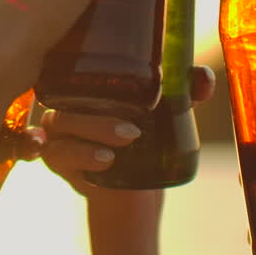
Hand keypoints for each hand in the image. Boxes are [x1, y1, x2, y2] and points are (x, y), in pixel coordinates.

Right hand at [30, 65, 216, 197]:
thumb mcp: (169, 112)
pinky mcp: (57, 160)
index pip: (75, 66)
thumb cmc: (147, 138)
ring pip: (59, 125)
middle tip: (132, 132)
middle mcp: (68, 103)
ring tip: (116, 152)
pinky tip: (96, 160)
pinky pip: (51, 154)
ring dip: (89, 136)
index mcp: (89, 84)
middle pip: (69, 99)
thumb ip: (185, 92)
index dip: (81, 64)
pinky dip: (68, 154)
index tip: (107, 74)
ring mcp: (59, 131)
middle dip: (98, 118)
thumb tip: (203, 80)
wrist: (135, 190)